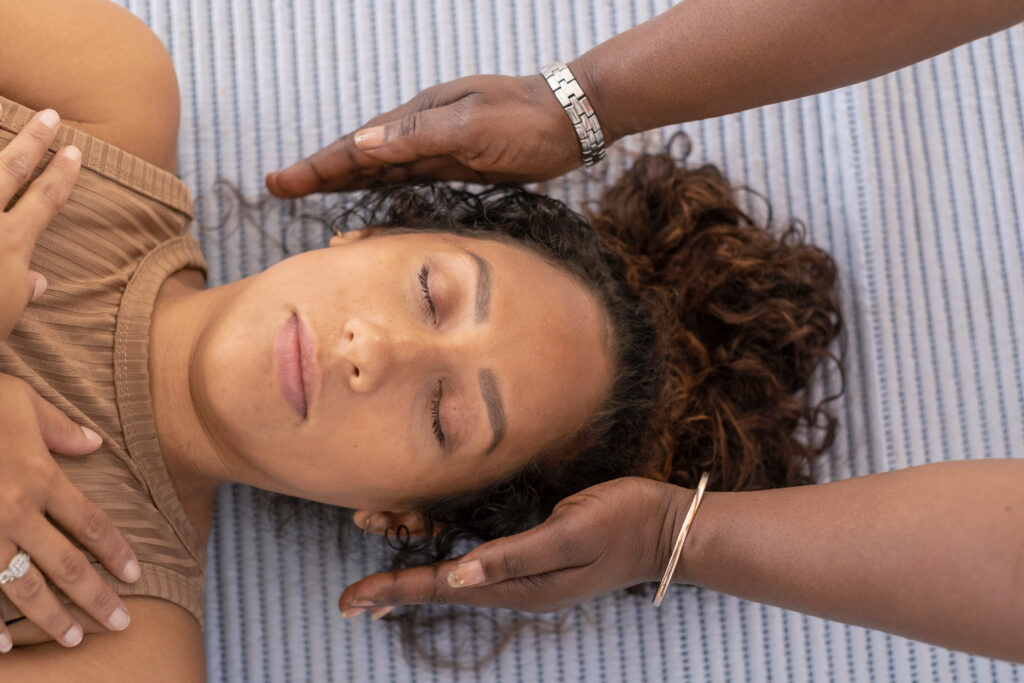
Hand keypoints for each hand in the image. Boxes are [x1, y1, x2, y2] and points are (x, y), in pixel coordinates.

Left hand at [0, 106, 80, 339]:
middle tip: (50, 115)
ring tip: (8, 119)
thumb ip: (23, 291)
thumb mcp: (6, 315)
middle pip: (10, 169)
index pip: (46, 199)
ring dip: (1, 146)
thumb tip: (39, 282)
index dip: (63, 174)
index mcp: (12, 244)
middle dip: (33, 141)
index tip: (75, 152)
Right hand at [0, 374, 139, 651]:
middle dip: (96, 598)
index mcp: (41, 478)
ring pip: (23, 586)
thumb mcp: (22, 402)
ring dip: (51, 617)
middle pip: (67, 565)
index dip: (116, 552)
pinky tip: (4, 647)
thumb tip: (93, 443)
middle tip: (121, 623)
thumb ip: (60, 429)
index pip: (91, 524)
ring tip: (73, 640)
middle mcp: (16, 510)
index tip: (135, 574)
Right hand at [265, 74, 584, 196]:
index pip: (357, 147)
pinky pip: (408, 178)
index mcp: (419, 118)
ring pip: (380, 168)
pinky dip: (381, 186)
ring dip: (344, 180)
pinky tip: (369, 194)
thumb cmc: (525, 119)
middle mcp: (422, 131)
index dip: (317, 166)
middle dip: (319, 173)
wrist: (573, 120)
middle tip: (279, 188)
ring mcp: (438, 147)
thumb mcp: (471, 125)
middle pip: (359, 156)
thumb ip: (418, 137)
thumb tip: (363, 145)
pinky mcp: (457, 164)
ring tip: (309, 192)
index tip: (280, 182)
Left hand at [337, 477, 686, 615]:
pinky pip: (480, 558)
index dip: (395, 589)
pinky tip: (434, 550)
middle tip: (349, 599)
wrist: (669, 528)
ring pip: (458, 574)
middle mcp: (518, 584)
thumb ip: (516, 555)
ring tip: (377, 575)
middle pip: (444, 587)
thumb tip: (459, 574)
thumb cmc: (624, 524)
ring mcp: (528, 571)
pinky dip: (447, 555)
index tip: (351, 600)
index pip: (445, 588)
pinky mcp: (536, 551)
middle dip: (395, 588)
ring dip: (416, 570)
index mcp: (522, 587)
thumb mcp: (572, 533)